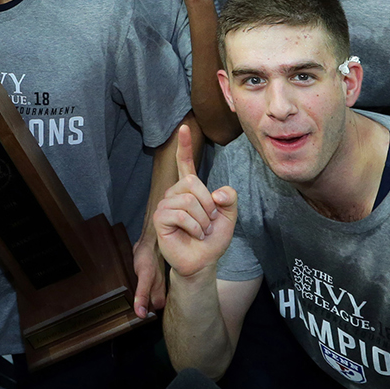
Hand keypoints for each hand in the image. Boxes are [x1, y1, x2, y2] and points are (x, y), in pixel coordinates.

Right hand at [153, 126, 237, 282]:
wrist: (202, 261)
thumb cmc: (212, 239)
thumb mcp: (229, 216)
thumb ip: (230, 198)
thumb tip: (217, 193)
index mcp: (190, 189)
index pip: (185, 164)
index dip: (184, 146)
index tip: (184, 127)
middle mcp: (175, 193)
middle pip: (192, 182)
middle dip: (208, 204)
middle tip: (208, 222)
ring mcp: (165, 205)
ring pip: (188, 200)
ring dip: (202, 219)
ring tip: (200, 231)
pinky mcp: (159, 218)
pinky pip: (180, 214)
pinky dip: (193, 227)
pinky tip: (193, 234)